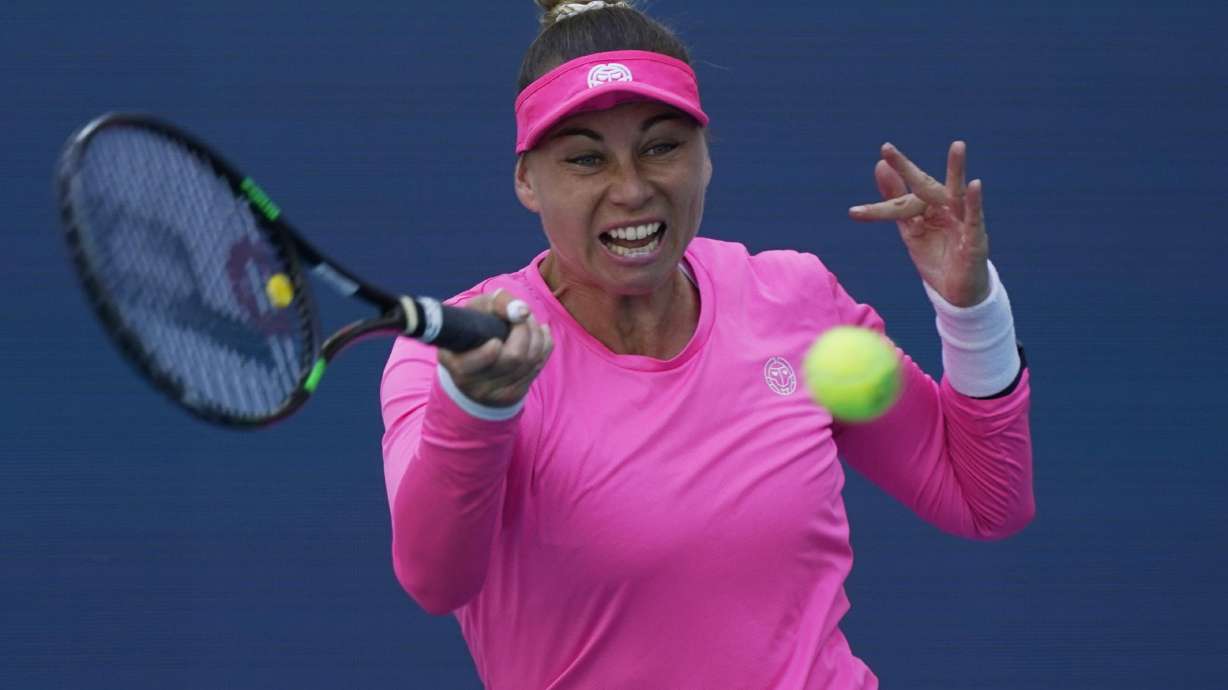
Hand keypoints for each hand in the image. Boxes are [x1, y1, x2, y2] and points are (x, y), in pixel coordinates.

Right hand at [437, 289, 553, 406]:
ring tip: (528, 321)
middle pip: (514, 357)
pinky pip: (539, 366)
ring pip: (531, 361)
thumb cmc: (473, 330)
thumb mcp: (476, 311)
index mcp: (458, 365)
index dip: (488, 353)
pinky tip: (538, 333)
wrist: (473, 366)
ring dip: (536, 334)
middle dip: (524, 330)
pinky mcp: (515, 395)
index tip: (495, 341)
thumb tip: (523, 311)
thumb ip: (496, 304)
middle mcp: (475, 386)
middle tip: (522, 315)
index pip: (472, 365)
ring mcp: (497, 394)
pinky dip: (544, 344)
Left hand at [848, 141, 990, 306]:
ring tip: (958, 146)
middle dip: (905, 170)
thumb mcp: (910, 229)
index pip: (901, 200)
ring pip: (957, 194)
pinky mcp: (975, 239)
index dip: (882, 197)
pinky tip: (975, 185)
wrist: (956, 292)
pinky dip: (975, 203)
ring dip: (957, 170)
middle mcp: (945, 209)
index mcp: (927, 208)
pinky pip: (975, 218)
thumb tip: (881, 166)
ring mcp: (962, 222)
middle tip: (886, 148)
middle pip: (924, 187)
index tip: (863, 187)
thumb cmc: (936, 257)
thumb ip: (895, 202)